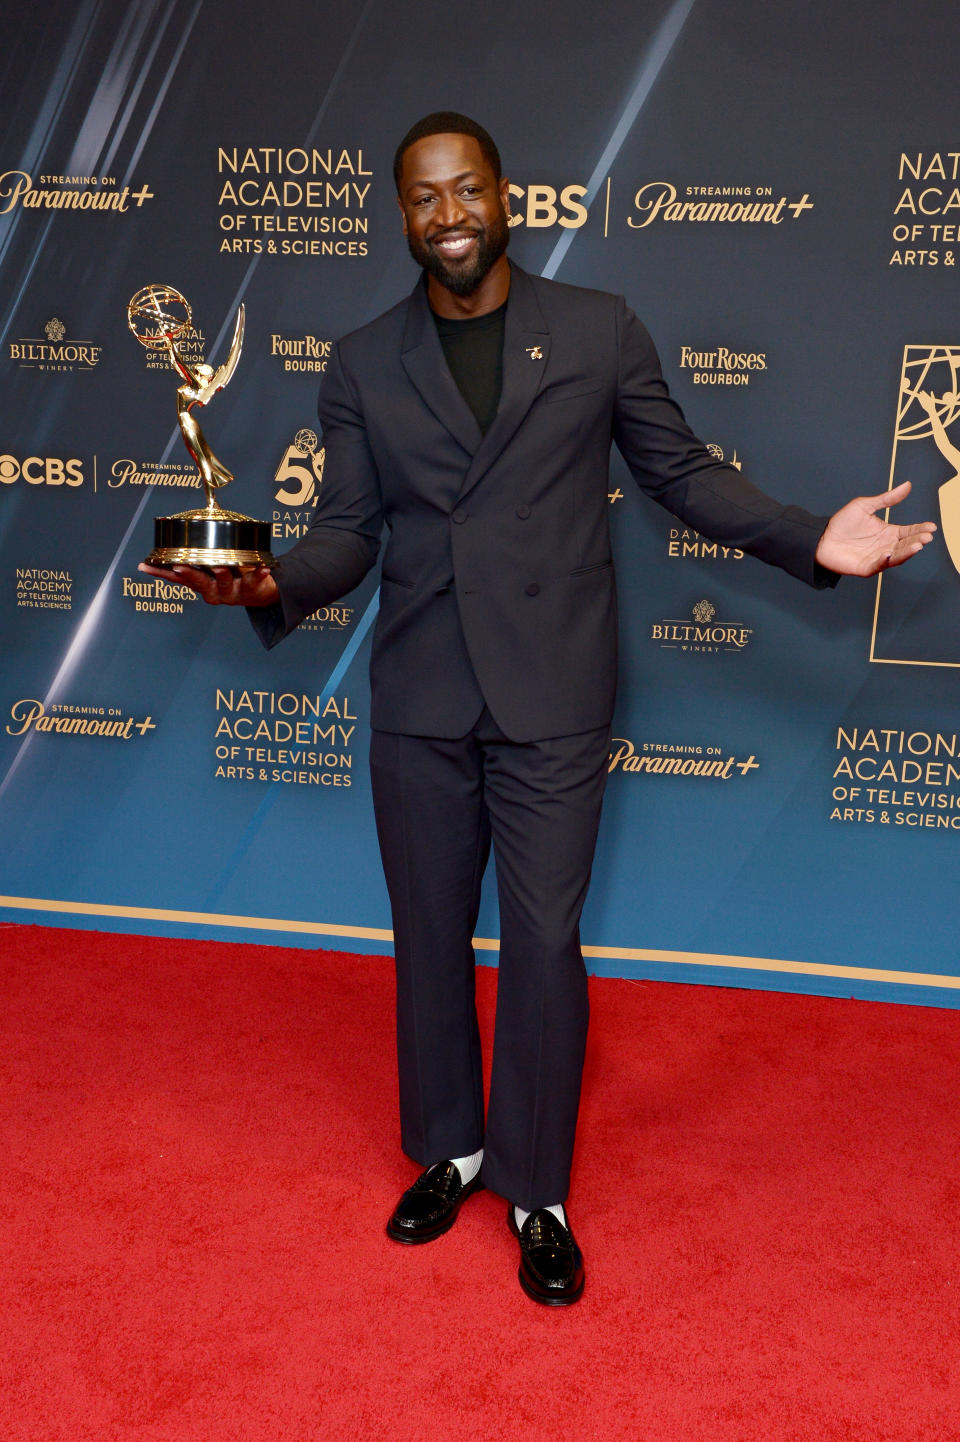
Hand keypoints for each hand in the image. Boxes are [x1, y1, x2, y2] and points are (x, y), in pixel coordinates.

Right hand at [137, 562, 278, 605]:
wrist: (262, 595)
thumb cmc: (232, 579)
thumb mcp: (210, 574)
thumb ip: (194, 561)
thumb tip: (172, 537)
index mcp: (202, 586)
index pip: (178, 579)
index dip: (161, 573)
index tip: (146, 566)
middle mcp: (215, 591)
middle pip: (200, 583)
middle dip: (190, 574)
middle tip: (179, 566)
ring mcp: (233, 591)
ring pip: (225, 582)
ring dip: (221, 574)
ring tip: (219, 565)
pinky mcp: (253, 588)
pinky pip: (256, 580)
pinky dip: (259, 574)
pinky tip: (263, 567)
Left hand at [814, 481, 936, 576]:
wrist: (821, 537)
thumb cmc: (843, 522)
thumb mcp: (865, 506)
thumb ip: (887, 499)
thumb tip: (908, 485)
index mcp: (889, 532)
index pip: (909, 531)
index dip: (920, 529)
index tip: (932, 526)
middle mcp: (886, 546)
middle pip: (906, 545)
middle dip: (917, 541)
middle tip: (926, 537)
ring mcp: (877, 558)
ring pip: (896, 557)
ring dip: (907, 552)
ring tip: (917, 546)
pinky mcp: (866, 568)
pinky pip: (878, 565)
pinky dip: (884, 560)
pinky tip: (888, 553)